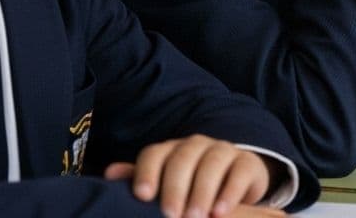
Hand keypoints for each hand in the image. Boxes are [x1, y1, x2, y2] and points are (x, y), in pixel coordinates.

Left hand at [104, 134, 273, 217]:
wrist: (234, 179)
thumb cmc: (191, 185)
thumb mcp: (166, 183)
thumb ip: (141, 178)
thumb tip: (109, 174)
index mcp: (170, 151)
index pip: (155, 154)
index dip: (147, 173)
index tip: (143, 196)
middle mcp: (195, 145)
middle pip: (183, 159)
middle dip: (176, 188)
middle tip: (171, 215)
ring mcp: (223, 150)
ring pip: (211, 164)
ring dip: (203, 192)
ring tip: (197, 217)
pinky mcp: (247, 163)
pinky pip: (239, 172)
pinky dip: (230, 192)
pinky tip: (219, 212)